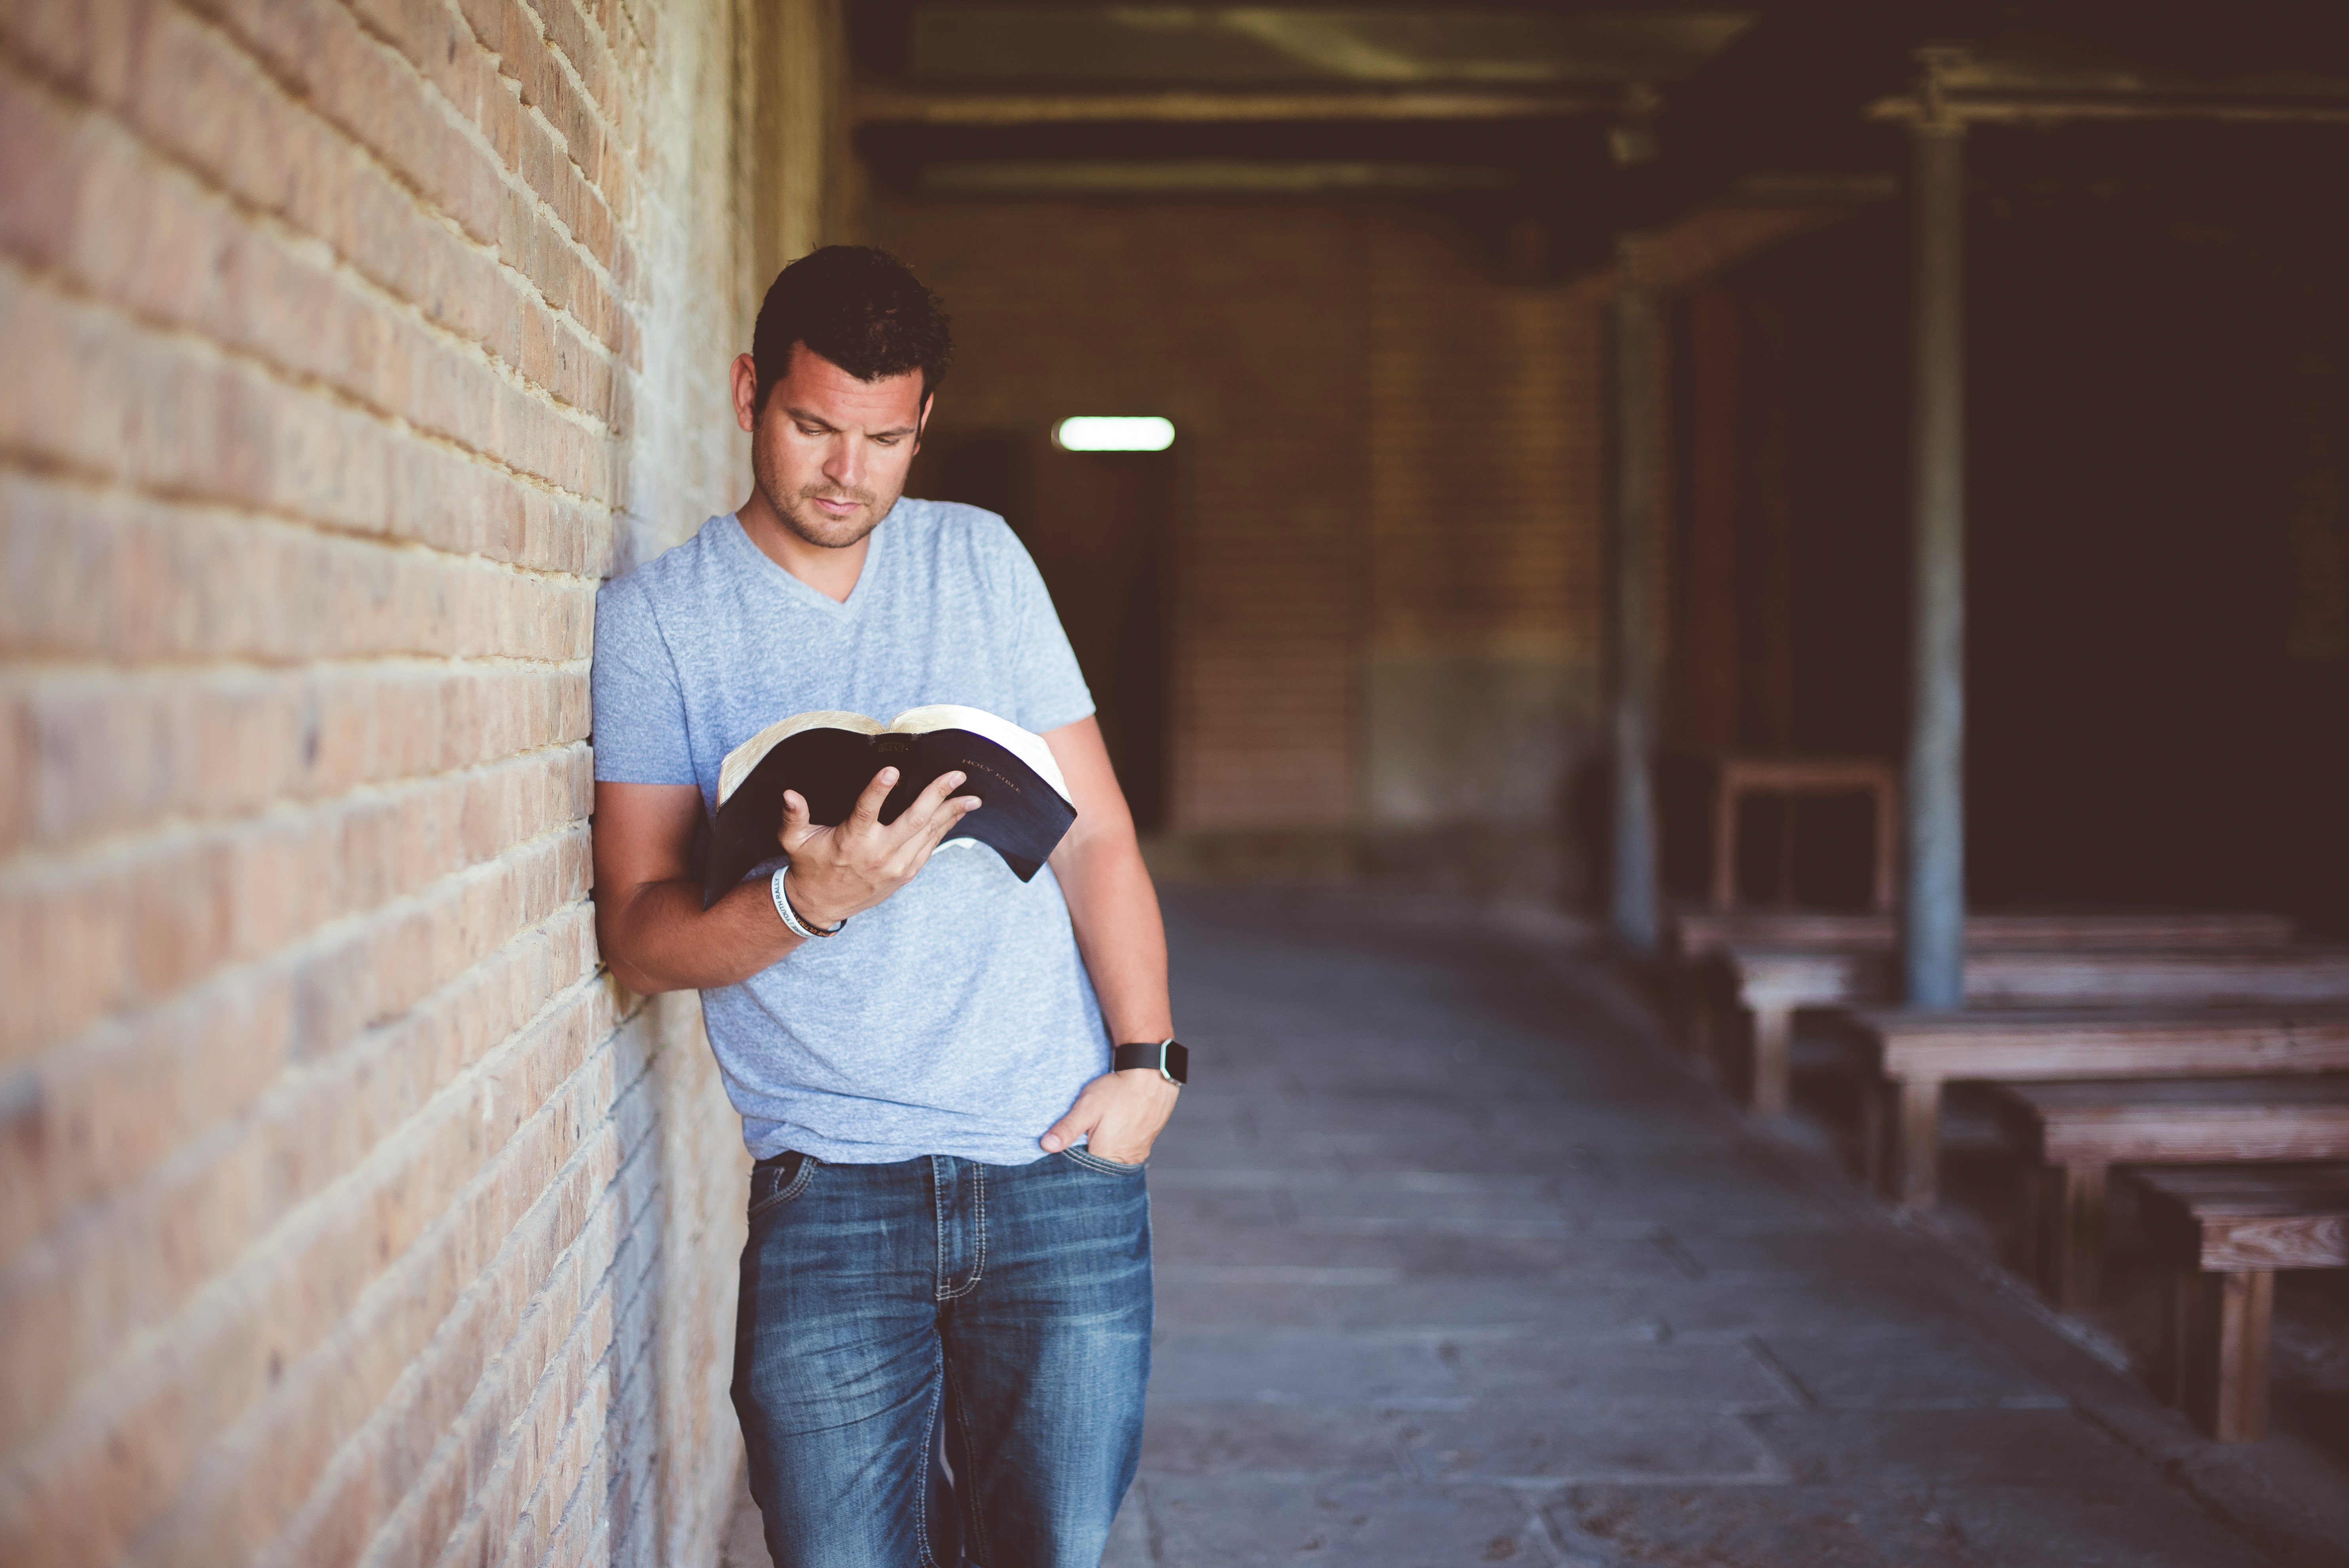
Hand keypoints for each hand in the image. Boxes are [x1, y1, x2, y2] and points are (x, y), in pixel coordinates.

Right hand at [777, 766, 978, 927]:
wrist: (821, 905)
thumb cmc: (809, 865)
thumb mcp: (795, 841)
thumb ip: (793, 816)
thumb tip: (788, 794)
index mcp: (851, 841)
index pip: (866, 810)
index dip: (879, 790)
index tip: (893, 769)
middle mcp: (877, 853)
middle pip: (913, 820)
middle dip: (937, 795)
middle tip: (956, 775)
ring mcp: (896, 866)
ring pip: (928, 834)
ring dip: (951, 813)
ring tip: (971, 796)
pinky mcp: (905, 873)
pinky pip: (929, 847)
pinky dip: (944, 830)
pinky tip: (956, 814)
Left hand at [1040, 1069, 1179, 1164]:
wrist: (1152, 1077)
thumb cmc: (1118, 1091)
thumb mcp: (1087, 1106)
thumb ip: (1067, 1129)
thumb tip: (1046, 1146)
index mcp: (1107, 1157)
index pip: (1082, 1173)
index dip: (1071, 1163)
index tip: (1064, 1151)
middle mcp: (1124, 1161)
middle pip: (1099, 1169)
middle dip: (1087, 1158)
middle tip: (1081, 1138)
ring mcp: (1137, 1154)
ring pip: (1112, 1161)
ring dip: (1101, 1152)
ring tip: (1096, 1134)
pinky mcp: (1144, 1145)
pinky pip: (1125, 1154)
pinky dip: (1115, 1147)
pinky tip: (1110, 1133)